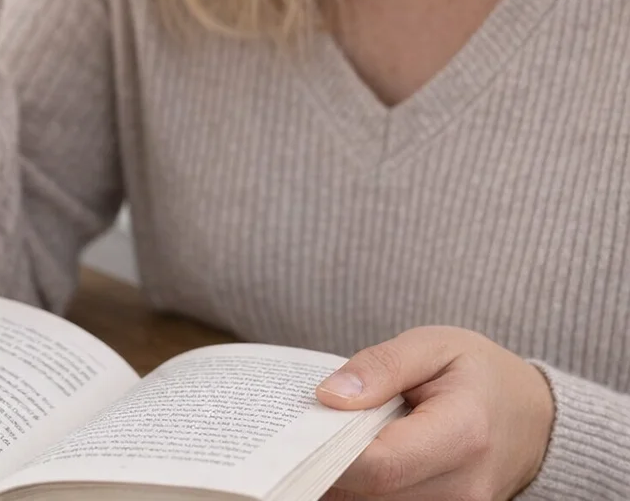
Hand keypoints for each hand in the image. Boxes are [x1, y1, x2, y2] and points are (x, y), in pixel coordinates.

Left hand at [316, 326, 554, 499]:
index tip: (298, 428)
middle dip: (327, 466)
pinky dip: (361, 490)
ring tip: (325, 439)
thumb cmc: (479, 373)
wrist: (533, 417)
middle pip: (373, 495)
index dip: (332, 453)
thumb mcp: (432, 345)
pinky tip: (348, 459)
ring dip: (342, 481)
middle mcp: (464, 489)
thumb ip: (381, 367)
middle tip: (299, 431)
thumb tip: (328, 396)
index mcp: (463, 434)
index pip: (383, 464)